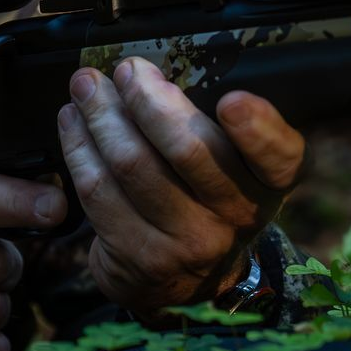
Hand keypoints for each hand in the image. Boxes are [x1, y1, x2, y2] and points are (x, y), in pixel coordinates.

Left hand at [57, 56, 304, 312]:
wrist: (186, 280)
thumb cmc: (207, 199)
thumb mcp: (235, 166)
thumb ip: (211, 122)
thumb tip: (147, 71)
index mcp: (269, 181)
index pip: (278, 154)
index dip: (258, 128)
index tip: (232, 100)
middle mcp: (236, 215)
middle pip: (187, 149)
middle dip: (146, 99)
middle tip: (126, 70)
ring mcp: (185, 242)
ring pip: (132, 164)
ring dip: (101, 115)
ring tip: (86, 86)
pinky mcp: (136, 255)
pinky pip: (98, 190)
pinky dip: (78, 146)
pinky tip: (73, 121)